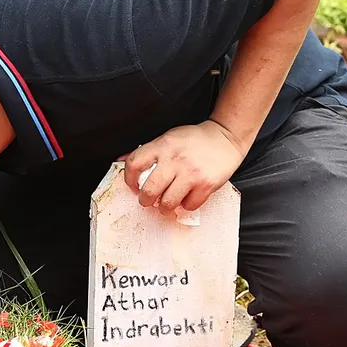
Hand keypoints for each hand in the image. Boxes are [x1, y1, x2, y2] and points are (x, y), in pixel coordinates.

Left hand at [122, 120, 246, 213]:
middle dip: (145, 200)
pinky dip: (185, 206)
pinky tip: (186, 198)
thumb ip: (148, 151)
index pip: (134, 163)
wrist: (225, 138)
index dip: (129, 179)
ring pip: (168, 203)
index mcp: (163, 145)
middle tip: (148, 201)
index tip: (133, 186)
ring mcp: (191, 173)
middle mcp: (175, 159)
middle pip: (150, 190)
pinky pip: (188, 205)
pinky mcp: (206, 184)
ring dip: (164, 208)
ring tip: (166, 204)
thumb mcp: (168, 138)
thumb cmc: (194, 140)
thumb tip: (121, 161)